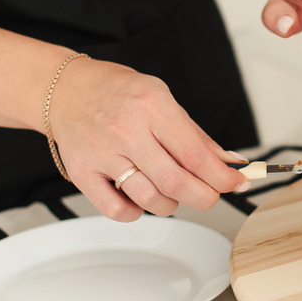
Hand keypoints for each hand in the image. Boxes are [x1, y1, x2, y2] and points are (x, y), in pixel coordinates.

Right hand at [47, 58, 248, 221]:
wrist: (65, 88)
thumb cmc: (117, 92)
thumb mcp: (163, 99)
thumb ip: (197, 136)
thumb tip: (231, 163)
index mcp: (152, 106)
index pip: (195, 155)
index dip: (222, 177)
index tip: (236, 184)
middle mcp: (125, 129)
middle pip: (176, 182)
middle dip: (204, 197)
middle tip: (210, 196)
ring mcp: (101, 153)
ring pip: (149, 199)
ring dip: (171, 205)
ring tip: (172, 192)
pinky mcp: (81, 172)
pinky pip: (116, 210)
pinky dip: (136, 212)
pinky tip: (141, 198)